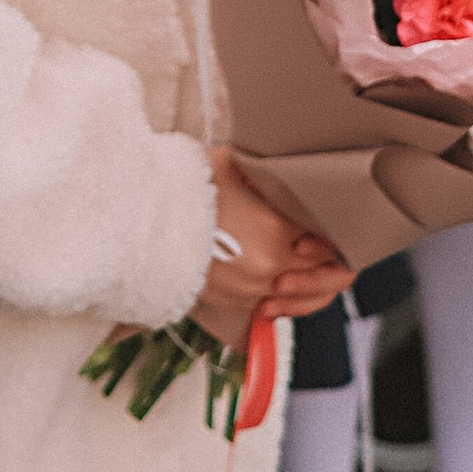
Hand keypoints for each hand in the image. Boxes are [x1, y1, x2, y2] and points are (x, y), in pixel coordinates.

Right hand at [193, 151, 352, 346]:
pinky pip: (272, 306)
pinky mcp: (234, 302)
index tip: (321, 226)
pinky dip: (278, 296)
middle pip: (326, 279)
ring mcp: (252, 290)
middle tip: (319, 251)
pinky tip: (272, 281)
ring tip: (300, 270)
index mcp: (276, 232)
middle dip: (327, 266)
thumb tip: (275, 165)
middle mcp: (270, 268)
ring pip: (302, 299)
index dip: (333, 237)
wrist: (139, 227)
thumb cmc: (179, 194)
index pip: (332, 245)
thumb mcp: (224, 165)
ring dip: (307, 286)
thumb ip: (259, 168)